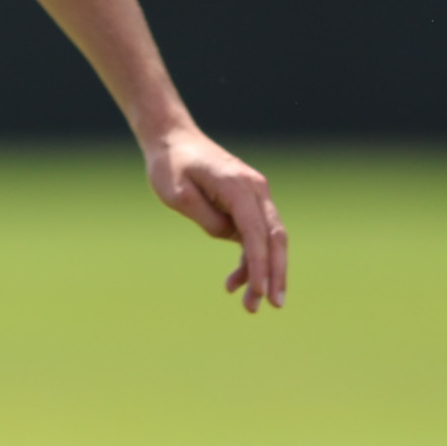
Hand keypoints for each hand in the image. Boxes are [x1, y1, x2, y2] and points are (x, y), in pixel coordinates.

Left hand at [147, 124, 286, 311]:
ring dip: (263, 271)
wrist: (172, 139)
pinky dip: (250, 258)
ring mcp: (254, 194)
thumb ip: (207, 219)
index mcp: (237, 185)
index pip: (256, 232)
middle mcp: (254, 188)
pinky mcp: (247, 203)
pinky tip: (235, 282)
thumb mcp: (178, 195)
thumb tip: (230, 237)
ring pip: (269, 239)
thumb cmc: (171, 166)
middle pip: (275, 237)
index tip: (261, 293)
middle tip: (273, 306)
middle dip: (276, 273)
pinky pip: (255, 235)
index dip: (260, 265)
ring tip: (249, 305)